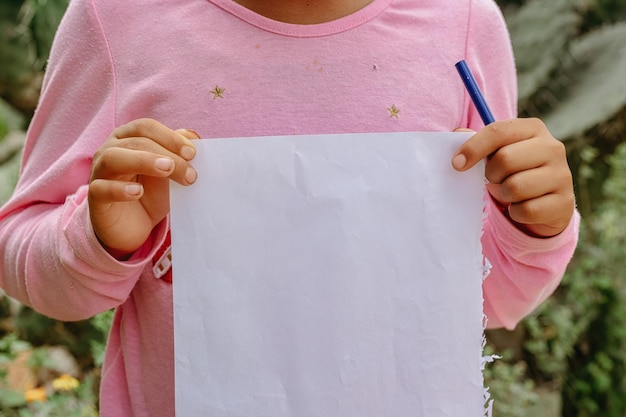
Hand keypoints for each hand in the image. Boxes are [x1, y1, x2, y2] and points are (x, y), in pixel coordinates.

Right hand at [88, 118, 198, 255]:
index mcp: (128, 138)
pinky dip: (120, 189)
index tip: (192, 153)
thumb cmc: (150, 194)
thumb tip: (192, 136)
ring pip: (113, 158)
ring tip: (166, 170)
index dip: (170, 137)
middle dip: (166, 154)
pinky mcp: (95, 197)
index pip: (146, 127)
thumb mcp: (169, 173)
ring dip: (143, 161)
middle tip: (189, 173)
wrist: (132, 227)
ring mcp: (99, 173)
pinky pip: (101, 188)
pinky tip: (138, 192)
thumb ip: (178, 153)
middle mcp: (110, 150)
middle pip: (136, 141)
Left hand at [452, 118, 574, 236]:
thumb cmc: (513, 171)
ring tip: (509, 192)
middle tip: (494, 179)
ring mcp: (562, 175)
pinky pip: (525, 210)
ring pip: (515, 187)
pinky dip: (516, 212)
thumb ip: (475, 141)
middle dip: (491, 174)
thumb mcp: (496, 152)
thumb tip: (457, 135)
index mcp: (533, 128)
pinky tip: (522, 206)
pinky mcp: (563, 202)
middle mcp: (553, 147)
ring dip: (504, 194)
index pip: (498, 131)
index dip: (473, 148)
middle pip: (505, 159)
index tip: (457, 164)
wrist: (544, 202)